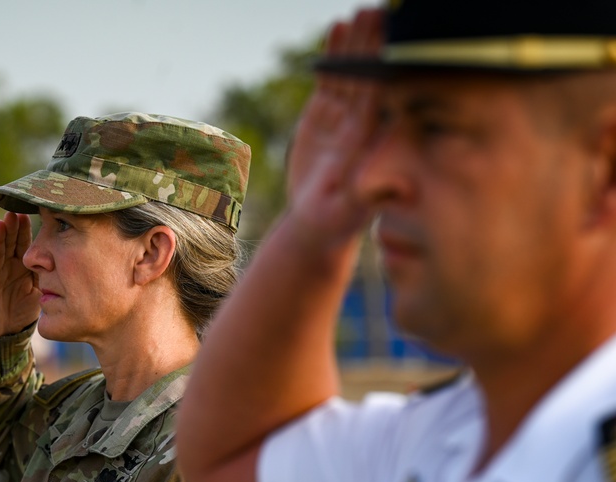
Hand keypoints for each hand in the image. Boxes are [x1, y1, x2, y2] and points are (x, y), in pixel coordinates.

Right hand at [0, 212, 41, 338]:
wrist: (3, 333)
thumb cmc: (22, 308)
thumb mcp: (40, 289)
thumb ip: (49, 274)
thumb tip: (72, 259)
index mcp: (21, 264)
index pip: (24, 242)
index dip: (25, 229)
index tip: (30, 211)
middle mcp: (6, 265)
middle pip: (9, 242)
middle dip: (11, 227)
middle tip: (15, 211)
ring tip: (0, 223)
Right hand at [286, 8, 382, 243]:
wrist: (316, 224)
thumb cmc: (334, 222)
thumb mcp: (350, 213)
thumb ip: (372, 197)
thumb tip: (402, 187)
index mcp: (369, 142)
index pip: (379, 99)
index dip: (383, 72)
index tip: (391, 45)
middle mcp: (361, 124)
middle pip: (368, 78)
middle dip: (374, 46)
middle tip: (379, 11)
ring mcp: (343, 117)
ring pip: (351, 73)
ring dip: (356, 43)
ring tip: (359, 11)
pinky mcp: (324, 115)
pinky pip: (331, 80)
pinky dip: (334, 56)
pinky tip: (337, 28)